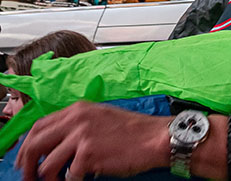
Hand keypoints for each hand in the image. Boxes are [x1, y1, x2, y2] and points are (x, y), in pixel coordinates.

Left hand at [16, 101, 170, 180]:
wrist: (155, 137)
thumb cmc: (132, 131)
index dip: (27, 145)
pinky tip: (78, 180)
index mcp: (78, 109)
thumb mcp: (100, 118)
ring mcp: (81, 136)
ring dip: (47, 179)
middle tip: (28, 178)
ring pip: (46, 165)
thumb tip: (55, 145)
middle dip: (26, 165)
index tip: (24, 160)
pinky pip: (68, 175)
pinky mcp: (88, 154)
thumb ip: (77, 126)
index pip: (39, 126)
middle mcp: (76, 119)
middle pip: (35, 143)